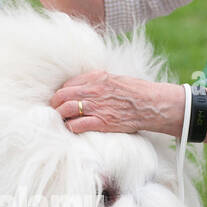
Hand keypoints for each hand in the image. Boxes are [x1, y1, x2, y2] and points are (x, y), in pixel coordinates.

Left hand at [50, 70, 184, 135]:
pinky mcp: (102, 122)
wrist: (151, 104)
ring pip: (66, 110)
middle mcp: (93, 90)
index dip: (61, 92)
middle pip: (62, 96)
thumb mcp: (114, 78)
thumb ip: (96, 81)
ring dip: (60, 116)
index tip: (61, 99)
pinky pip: (77, 125)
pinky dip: (70, 127)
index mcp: (96, 77)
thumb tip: (81, 86)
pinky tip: (71, 128)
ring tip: (61, 120)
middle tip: (55, 110)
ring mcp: (97, 107)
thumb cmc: (135, 91)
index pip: (68, 84)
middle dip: (55, 104)